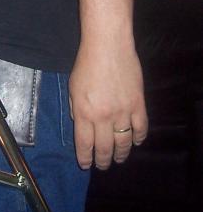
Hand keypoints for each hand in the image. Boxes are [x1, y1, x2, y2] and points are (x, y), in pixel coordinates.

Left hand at [69, 39, 147, 169]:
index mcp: (83, 112)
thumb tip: (79, 123)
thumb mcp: (72, 87)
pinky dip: (139, 138)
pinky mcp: (138, 104)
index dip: (85, 158)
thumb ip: (74, 108)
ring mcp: (122, 112)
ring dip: (121, 154)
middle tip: (103, 165)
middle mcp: (103, 116)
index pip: (84, 144)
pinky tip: (135, 142)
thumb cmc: (86, 63)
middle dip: (103, 161)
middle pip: (104, 148)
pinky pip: (141, 128)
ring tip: (119, 159)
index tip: (86, 164)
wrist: (108, 46)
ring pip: (124, 143)